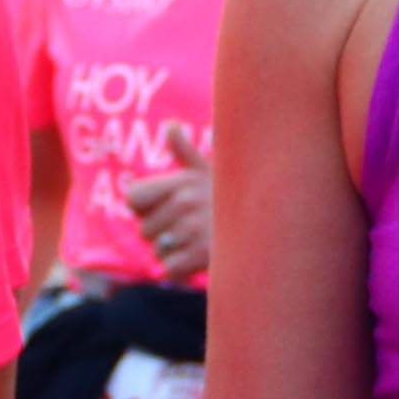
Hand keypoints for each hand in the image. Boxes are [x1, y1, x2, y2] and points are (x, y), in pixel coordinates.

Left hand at [124, 123, 214, 282]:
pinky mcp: (202, 255)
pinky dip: (181, 272)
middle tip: (189, 230)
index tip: (165, 209)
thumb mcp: (208, 172)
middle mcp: (185, 201)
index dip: (144, 209)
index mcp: (182, 181)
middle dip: (162, 235)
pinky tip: (199, 261)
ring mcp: (193, 228)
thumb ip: (184, 151)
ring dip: (174, 254)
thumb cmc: (228, 200)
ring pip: (157, 251)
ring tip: (198, 243)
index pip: (133, 198)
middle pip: (144, 230)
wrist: (265, 227)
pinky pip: (170, 269)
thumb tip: (172, 126)